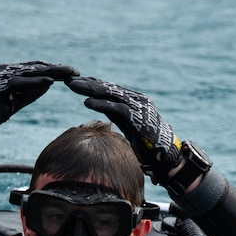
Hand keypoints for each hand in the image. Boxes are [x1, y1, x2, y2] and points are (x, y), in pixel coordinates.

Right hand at [0, 61, 77, 148]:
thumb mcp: (13, 103)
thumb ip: (29, 93)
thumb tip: (48, 85)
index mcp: (9, 73)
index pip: (36, 68)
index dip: (54, 70)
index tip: (72, 74)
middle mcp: (4, 69)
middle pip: (36, 67)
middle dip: (57, 69)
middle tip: (76, 71)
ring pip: (29, 71)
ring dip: (50, 72)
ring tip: (68, 74)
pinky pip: (18, 82)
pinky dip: (34, 82)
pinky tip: (49, 82)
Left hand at [66, 76, 181, 181]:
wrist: (167, 155)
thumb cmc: (147, 144)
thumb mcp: (128, 125)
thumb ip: (116, 114)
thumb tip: (99, 106)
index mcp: (134, 100)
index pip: (109, 88)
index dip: (92, 84)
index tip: (74, 81)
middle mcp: (137, 99)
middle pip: (108, 88)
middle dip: (87, 83)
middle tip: (68, 79)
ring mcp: (138, 107)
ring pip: (110, 94)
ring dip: (90, 90)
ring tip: (73, 86)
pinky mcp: (138, 118)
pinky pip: (116, 109)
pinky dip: (101, 105)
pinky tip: (86, 103)